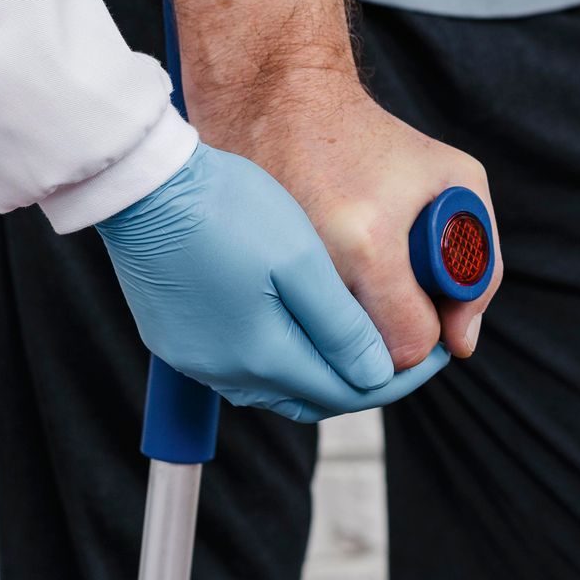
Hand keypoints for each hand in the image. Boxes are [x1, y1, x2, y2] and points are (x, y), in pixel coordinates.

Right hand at [95, 141, 446, 420]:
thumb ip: (341, 326)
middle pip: (312, 396)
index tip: (433, 352)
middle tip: (402, 345)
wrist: (145, 183)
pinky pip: (241, 363)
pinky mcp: (175, 338)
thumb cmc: (224, 207)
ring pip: (277, 384)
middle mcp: (223, 372)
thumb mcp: (300, 260)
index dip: (398, 377)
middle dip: (362, 377)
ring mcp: (194, 358)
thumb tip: (378, 374)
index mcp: (261, 357)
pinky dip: (281, 352)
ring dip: (320, 367)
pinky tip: (298, 320)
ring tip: (357, 332)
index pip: (348, 393)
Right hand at [213, 68, 501, 369]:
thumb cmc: (366, 140)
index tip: (428, 324)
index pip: (402, 349)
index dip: (426, 345)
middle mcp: (305, 274)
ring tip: (351, 308)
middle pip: (354, 375)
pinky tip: (308, 304)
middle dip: (380, 355)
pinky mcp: (201, 315)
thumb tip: (462, 341)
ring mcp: (248, 295)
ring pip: (306, 378)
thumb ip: (479, 266)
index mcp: (364, 244)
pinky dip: (289, 347)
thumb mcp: (452, 178)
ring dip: (334, 359)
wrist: (269, 102)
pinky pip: (259, 365)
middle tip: (393, 316)